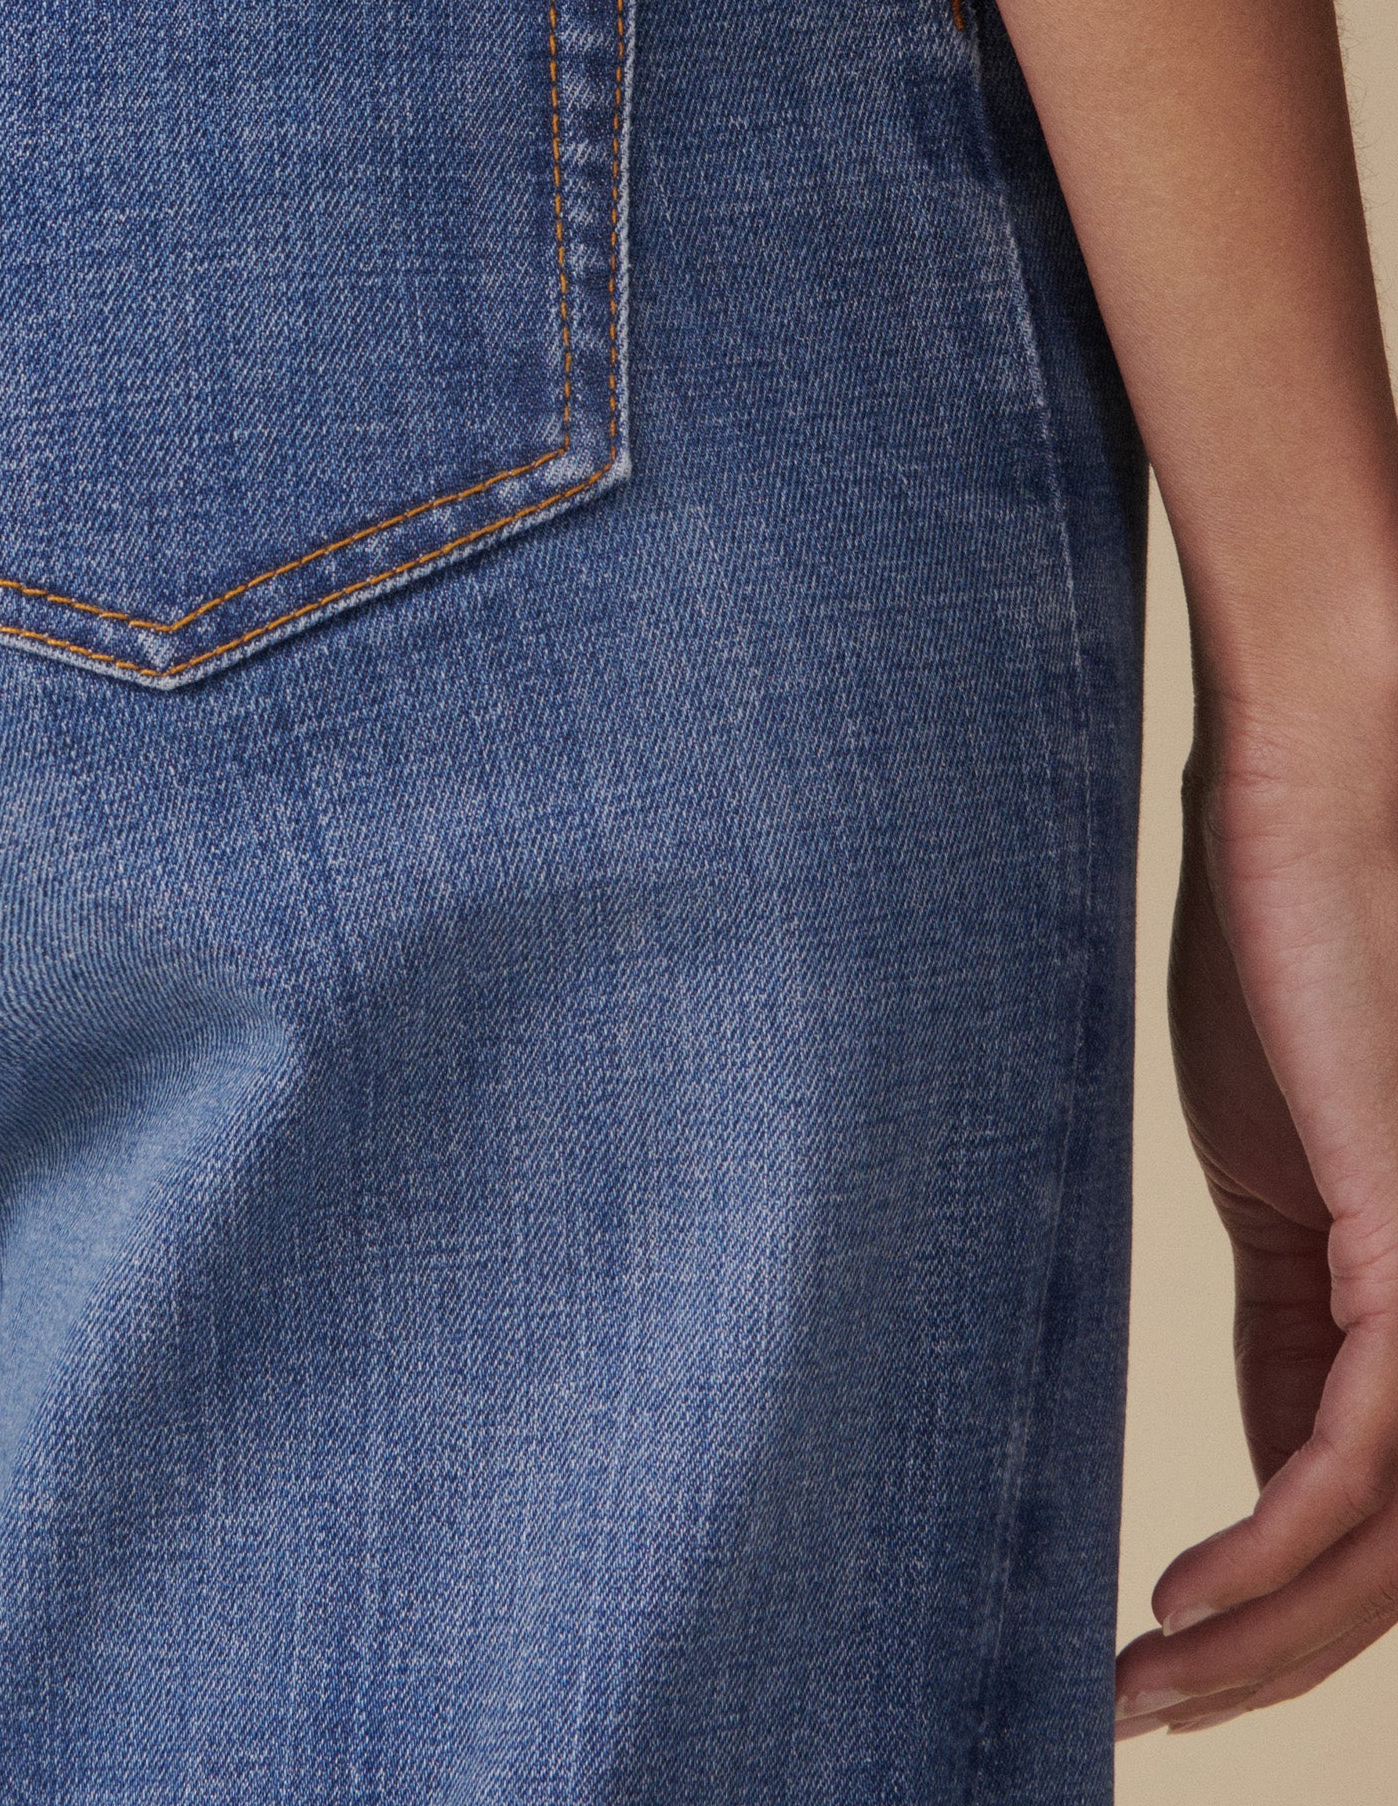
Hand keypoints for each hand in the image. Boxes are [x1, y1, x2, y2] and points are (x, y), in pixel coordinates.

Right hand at [1116, 653, 1397, 1739]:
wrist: (1312, 802)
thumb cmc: (1291, 961)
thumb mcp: (1278, 1185)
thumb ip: (1287, 1330)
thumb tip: (1271, 1481)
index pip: (1371, 1514)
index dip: (1276, 1616)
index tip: (1158, 1662)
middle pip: (1391, 1561)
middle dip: (1266, 1661)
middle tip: (1140, 1711)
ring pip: (1388, 1537)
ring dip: (1261, 1638)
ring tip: (1146, 1684)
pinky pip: (1361, 1456)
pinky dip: (1274, 1548)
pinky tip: (1186, 1594)